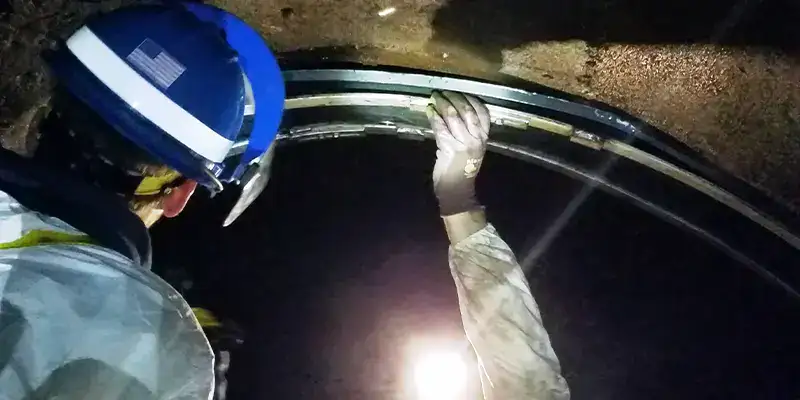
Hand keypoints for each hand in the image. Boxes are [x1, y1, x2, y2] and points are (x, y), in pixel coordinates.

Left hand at [426, 91, 490, 215]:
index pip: (483, 112)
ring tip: (435, 97)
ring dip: (442, 104)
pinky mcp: (449, 148)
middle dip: (454, 98)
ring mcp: (464, 143)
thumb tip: (452, 112)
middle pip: (467, 111)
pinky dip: (434, 117)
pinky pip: (441, 128)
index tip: (460, 92)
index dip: (471, 99)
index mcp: (484, 138)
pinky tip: (429, 111)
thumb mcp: (471, 149)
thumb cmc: (462, 170)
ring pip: (453, 116)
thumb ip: (467, 132)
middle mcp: (476, 139)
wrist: (457, 191)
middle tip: (443, 92)